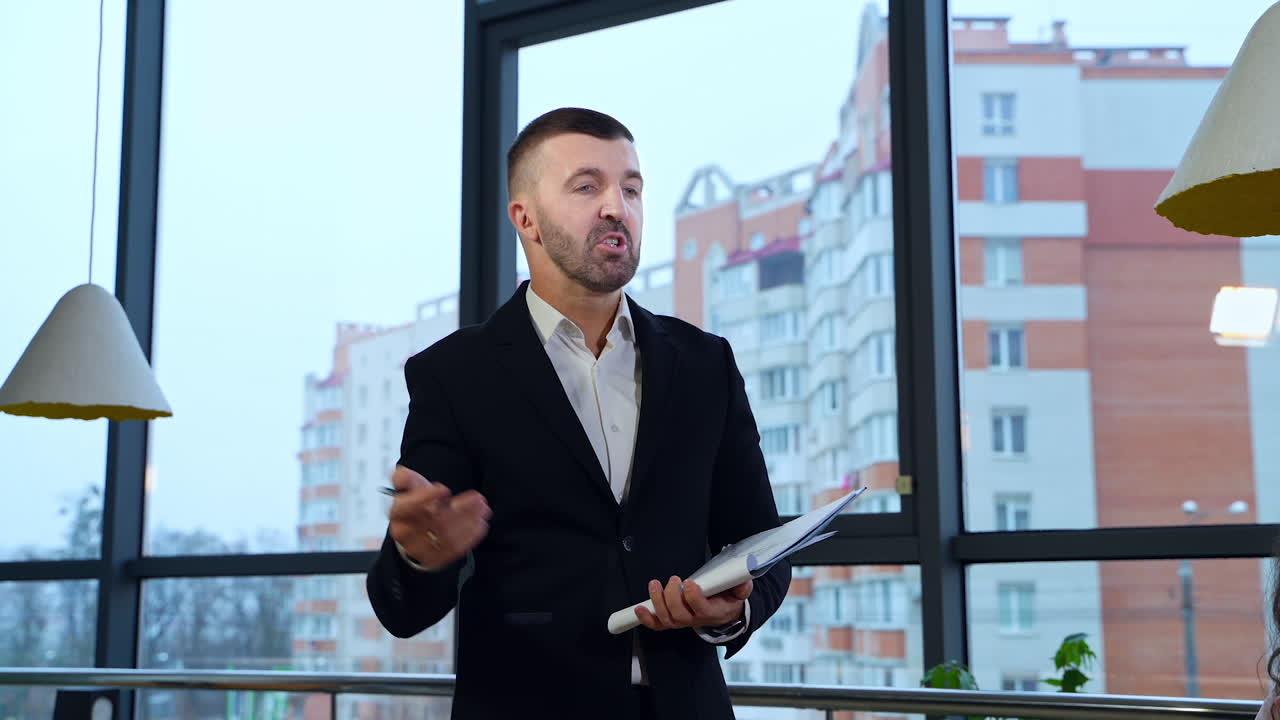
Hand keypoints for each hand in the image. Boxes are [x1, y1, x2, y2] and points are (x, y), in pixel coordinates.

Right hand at [388, 465, 490, 569]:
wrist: (419, 529)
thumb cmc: (419, 504)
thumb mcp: (413, 487)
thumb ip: (406, 478)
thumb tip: (401, 474)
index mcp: (398, 513)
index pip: (406, 506)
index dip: (424, 497)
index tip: (444, 489)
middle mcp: (405, 533)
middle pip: (433, 522)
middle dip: (460, 509)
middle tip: (478, 499)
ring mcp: (419, 549)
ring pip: (446, 537)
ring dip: (469, 522)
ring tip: (483, 509)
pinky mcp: (434, 559)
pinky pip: (454, 549)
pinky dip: (470, 536)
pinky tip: (480, 524)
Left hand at [634, 576, 751, 631]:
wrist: (724, 613)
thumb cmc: (728, 599)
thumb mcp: (740, 592)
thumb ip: (742, 587)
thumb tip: (744, 581)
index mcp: (712, 612)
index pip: (700, 609)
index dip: (692, 597)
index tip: (689, 582)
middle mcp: (695, 620)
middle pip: (679, 614)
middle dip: (672, 596)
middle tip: (674, 579)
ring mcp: (682, 622)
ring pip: (667, 618)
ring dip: (657, 602)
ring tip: (655, 584)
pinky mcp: (673, 621)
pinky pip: (658, 624)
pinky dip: (647, 619)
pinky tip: (638, 609)